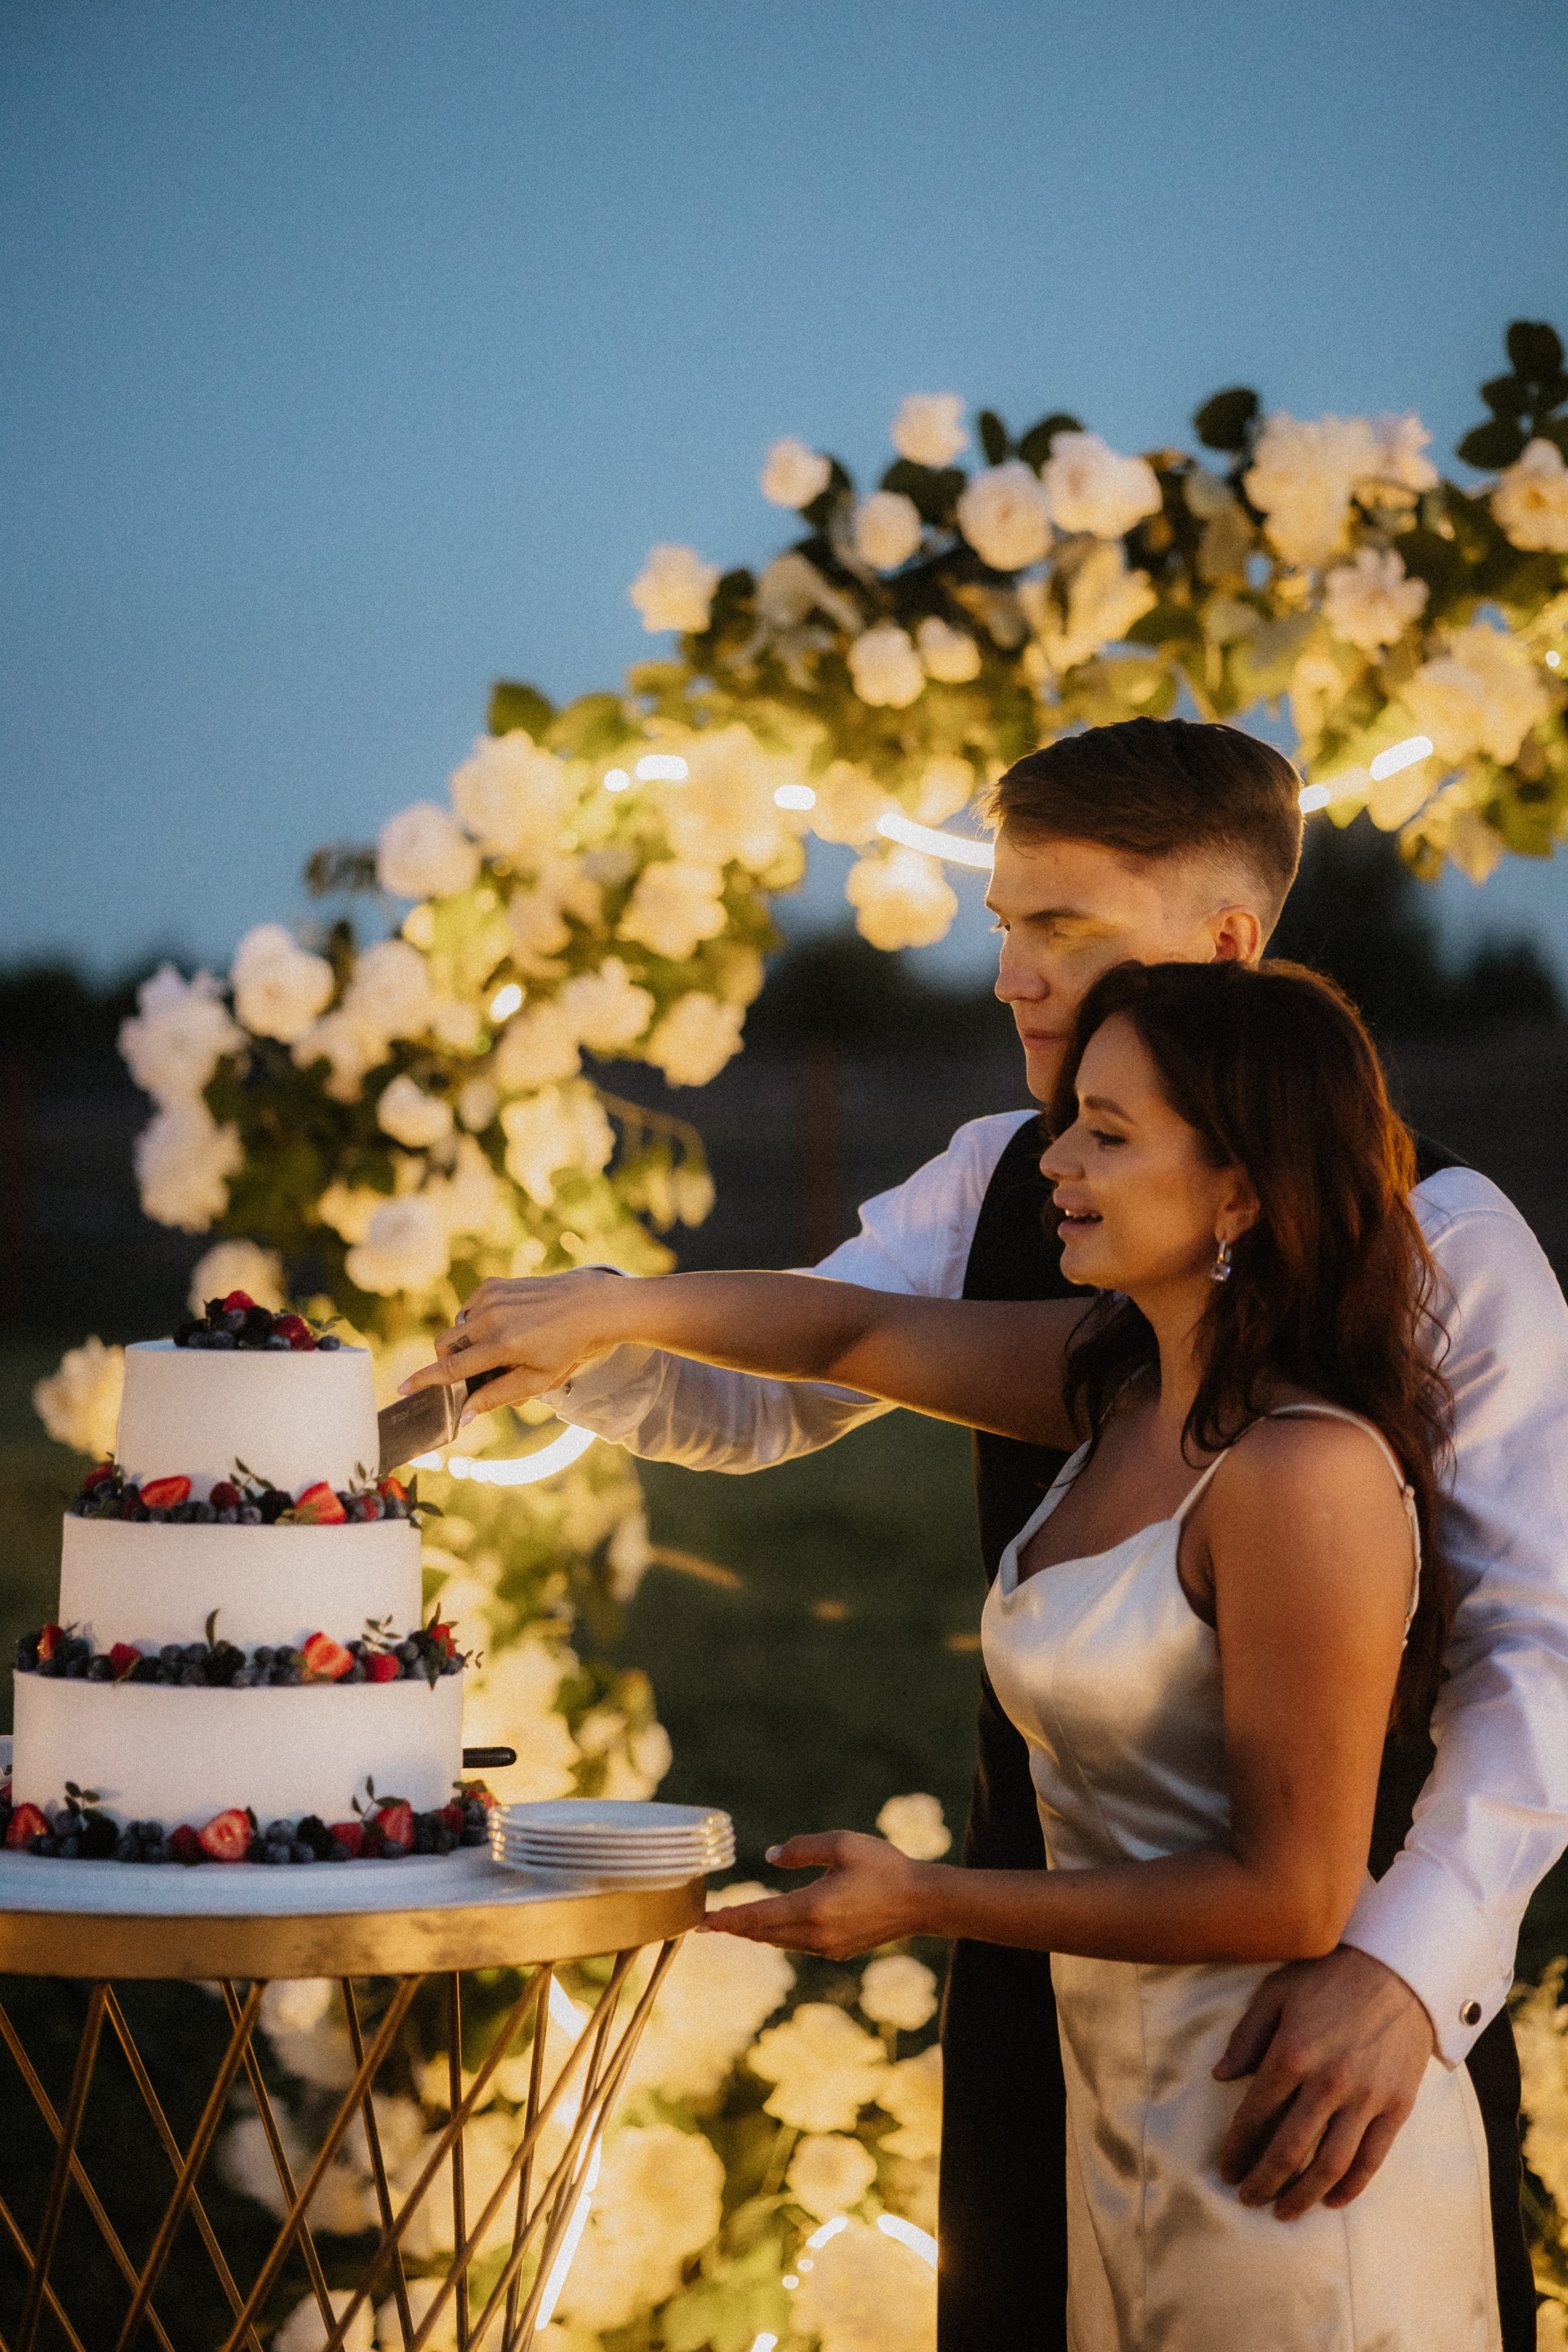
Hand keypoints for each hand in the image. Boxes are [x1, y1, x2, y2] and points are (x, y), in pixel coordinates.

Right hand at [396, 1270, 631, 1420]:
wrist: (590, 1306)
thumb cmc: (568, 1348)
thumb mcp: (538, 1380)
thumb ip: (497, 1396)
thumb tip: (464, 1414)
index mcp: (503, 1344)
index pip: (452, 1366)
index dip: (424, 1380)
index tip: (402, 1389)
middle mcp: (492, 1317)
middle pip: (445, 1344)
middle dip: (446, 1361)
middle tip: (470, 1372)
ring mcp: (491, 1296)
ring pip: (457, 1327)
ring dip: (466, 1342)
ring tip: (500, 1348)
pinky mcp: (493, 1283)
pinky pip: (469, 1309)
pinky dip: (476, 1322)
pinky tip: (504, 1326)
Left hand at [699, 1832, 935, 1959]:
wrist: (921, 1902)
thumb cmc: (884, 1866)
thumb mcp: (842, 1844)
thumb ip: (803, 1848)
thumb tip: (771, 1856)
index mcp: (814, 1907)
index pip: (759, 1916)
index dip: (729, 1918)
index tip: (704, 1922)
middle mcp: (816, 1934)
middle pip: (764, 1933)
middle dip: (735, 1926)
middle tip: (709, 1923)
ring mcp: (827, 1947)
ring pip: (779, 1942)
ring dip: (756, 1932)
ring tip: (734, 1922)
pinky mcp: (838, 1951)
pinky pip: (797, 1945)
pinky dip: (778, 1935)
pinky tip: (773, 1925)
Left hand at [1212, 1946, 1435, 2219]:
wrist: (1398, 1969)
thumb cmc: (1329, 1977)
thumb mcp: (1277, 1992)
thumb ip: (1247, 2036)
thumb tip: (1219, 2076)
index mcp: (1292, 2053)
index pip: (1255, 2114)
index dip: (1237, 2148)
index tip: (1226, 2169)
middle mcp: (1328, 2082)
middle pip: (1289, 2150)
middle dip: (1263, 2181)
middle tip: (1247, 2200)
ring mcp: (1366, 2098)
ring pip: (1330, 2165)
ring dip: (1303, 2195)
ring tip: (1283, 2212)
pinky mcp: (1396, 2106)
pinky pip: (1372, 2159)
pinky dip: (1351, 2187)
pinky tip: (1331, 2200)